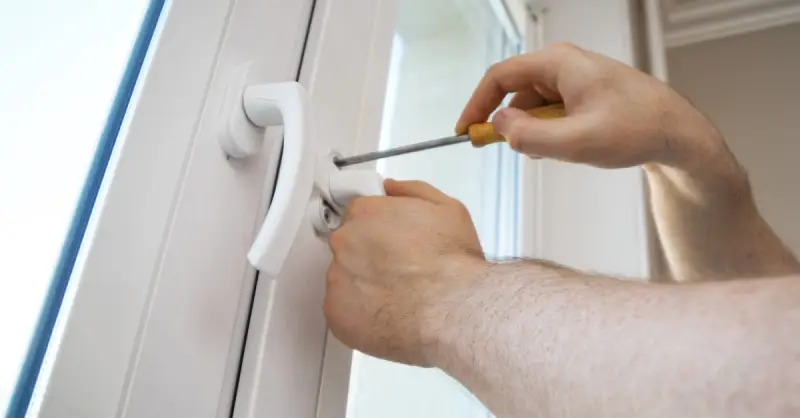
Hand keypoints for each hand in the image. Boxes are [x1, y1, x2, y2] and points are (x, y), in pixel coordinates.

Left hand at [324, 179, 486, 365]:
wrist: (452, 309)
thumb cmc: (452, 261)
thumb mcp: (447, 209)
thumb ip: (411, 191)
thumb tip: (389, 188)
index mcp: (365, 213)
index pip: (360, 216)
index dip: (379, 232)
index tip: (396, 246)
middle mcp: (344, 242)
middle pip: (349, 247)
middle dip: (369, 258)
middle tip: (399, 273)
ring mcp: (336, 278)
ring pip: (345, 280)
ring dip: (364, 287)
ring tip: (396, 298)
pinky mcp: (336, 312)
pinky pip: (343, 311)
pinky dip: (360, 315)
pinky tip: (387, 316)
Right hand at [456, 42, 727, 170]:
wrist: (677, 133)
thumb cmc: (637, 128)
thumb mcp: (577, 141)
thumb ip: (530, 136)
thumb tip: (497, 127)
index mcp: (558, 62)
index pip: (499, 77)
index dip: (476, 105)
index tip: (465, 131)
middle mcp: (563, 64)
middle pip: (514, 92)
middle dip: (511, 125)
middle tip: (515, 150)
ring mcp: (573, 78)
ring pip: (532, 106)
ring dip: (534, 132)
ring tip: (561, 150)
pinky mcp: (581, 94)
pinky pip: (550, 112)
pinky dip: (549, 132)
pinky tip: (570, 146)